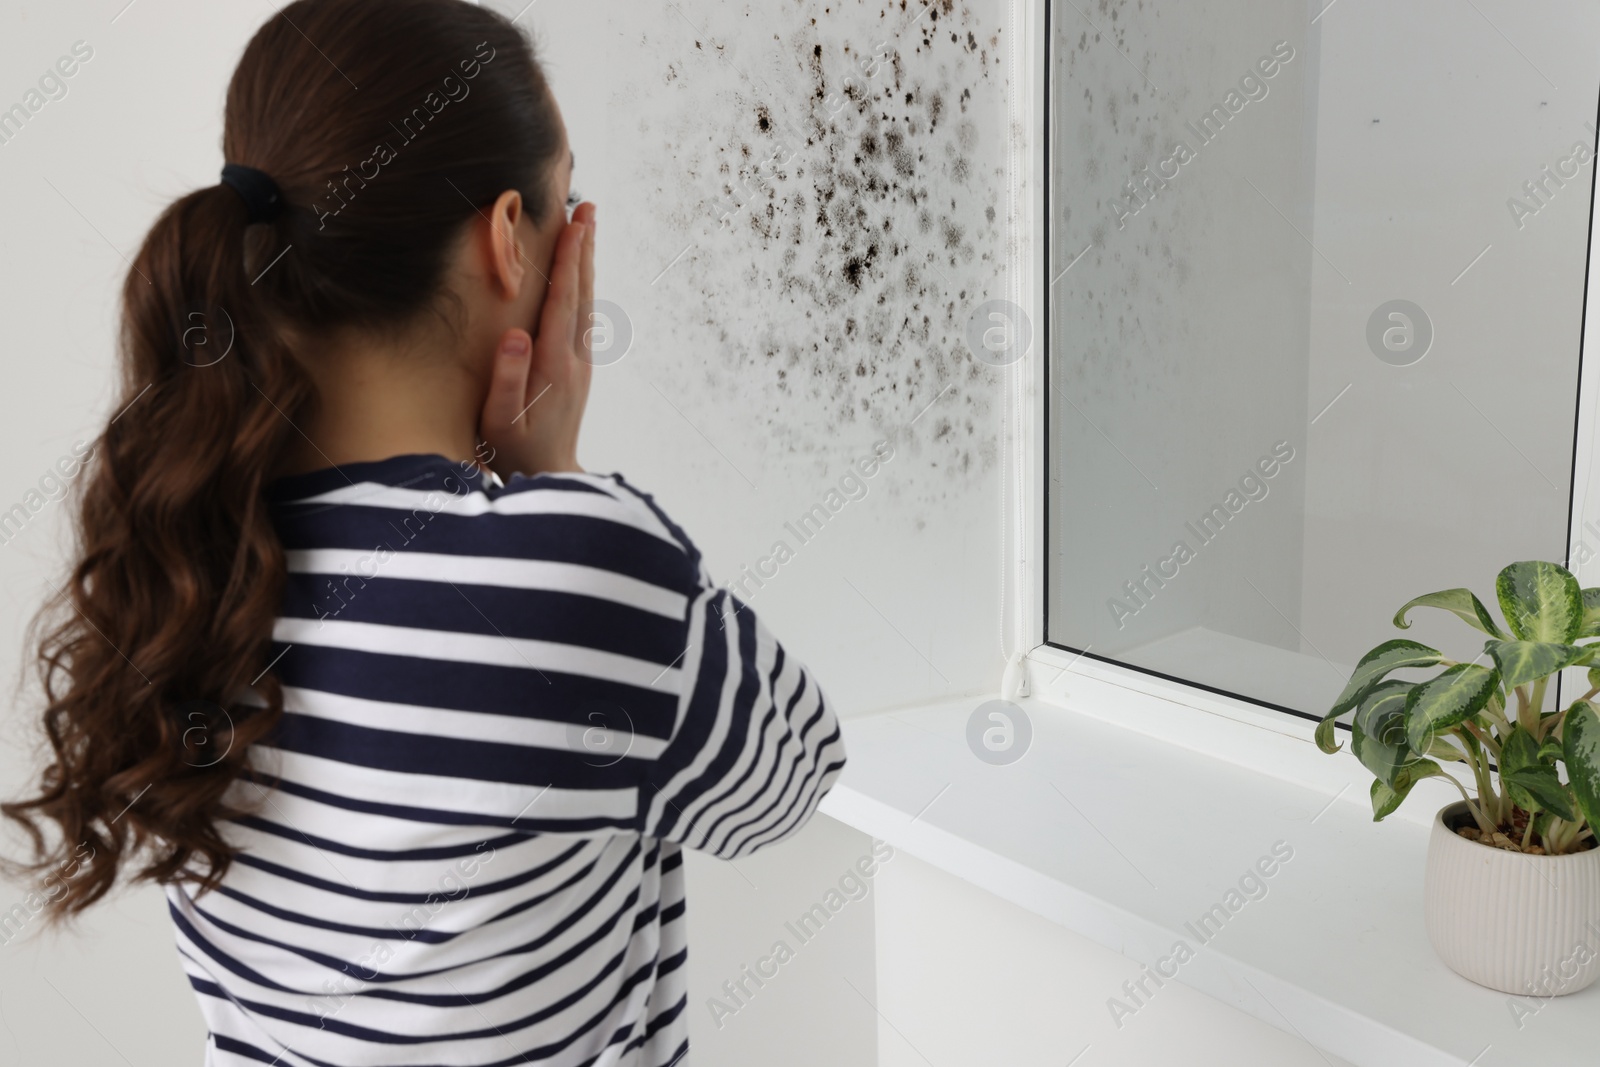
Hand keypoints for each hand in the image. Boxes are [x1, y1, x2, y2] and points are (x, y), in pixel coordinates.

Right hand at [478, 201, 595, 478]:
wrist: (547, 478)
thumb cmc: (515, 451)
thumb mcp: (502, 421)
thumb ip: (509, 381)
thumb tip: (517, 335)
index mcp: (555, 365)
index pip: (563, 303)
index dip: (568, 263)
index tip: (575, 226)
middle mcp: (574, 359)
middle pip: (581, 294)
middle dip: (584, 249)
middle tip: (588, 207)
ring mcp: (580, 363)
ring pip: (585, 302)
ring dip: (585, 262)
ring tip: (586, 226)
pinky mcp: (577, 368)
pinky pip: (581, 315)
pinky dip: (580, 285)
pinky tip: (577, 272)